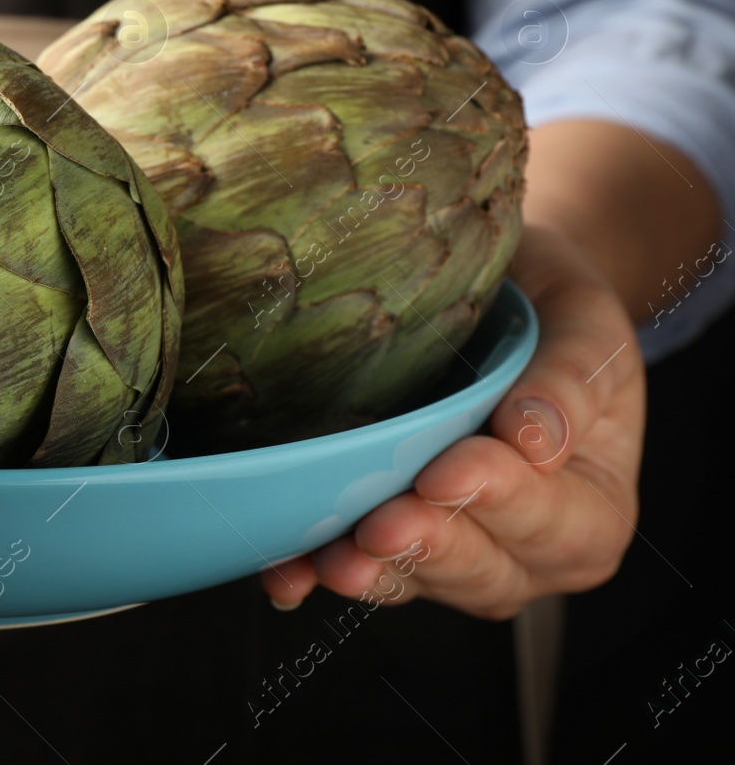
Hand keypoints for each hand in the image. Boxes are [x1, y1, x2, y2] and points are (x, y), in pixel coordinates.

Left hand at [259, 225, 643, 619]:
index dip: (505, 503)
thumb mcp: (583, 323)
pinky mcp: (385, 543)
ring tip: (336, 558)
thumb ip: (572, 378)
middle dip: (430, 547)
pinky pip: (354, 568)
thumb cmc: (548, 307)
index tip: (450, 471)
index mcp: (591, 508)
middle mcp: (524, 549)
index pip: (557, 524)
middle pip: (483, 571)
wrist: (492, 297)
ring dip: (373, 572)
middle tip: (385, 524)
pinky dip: (313, 574)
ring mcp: (450, 554)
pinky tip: (287, 574)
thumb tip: (538, 438)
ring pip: (415, 582)